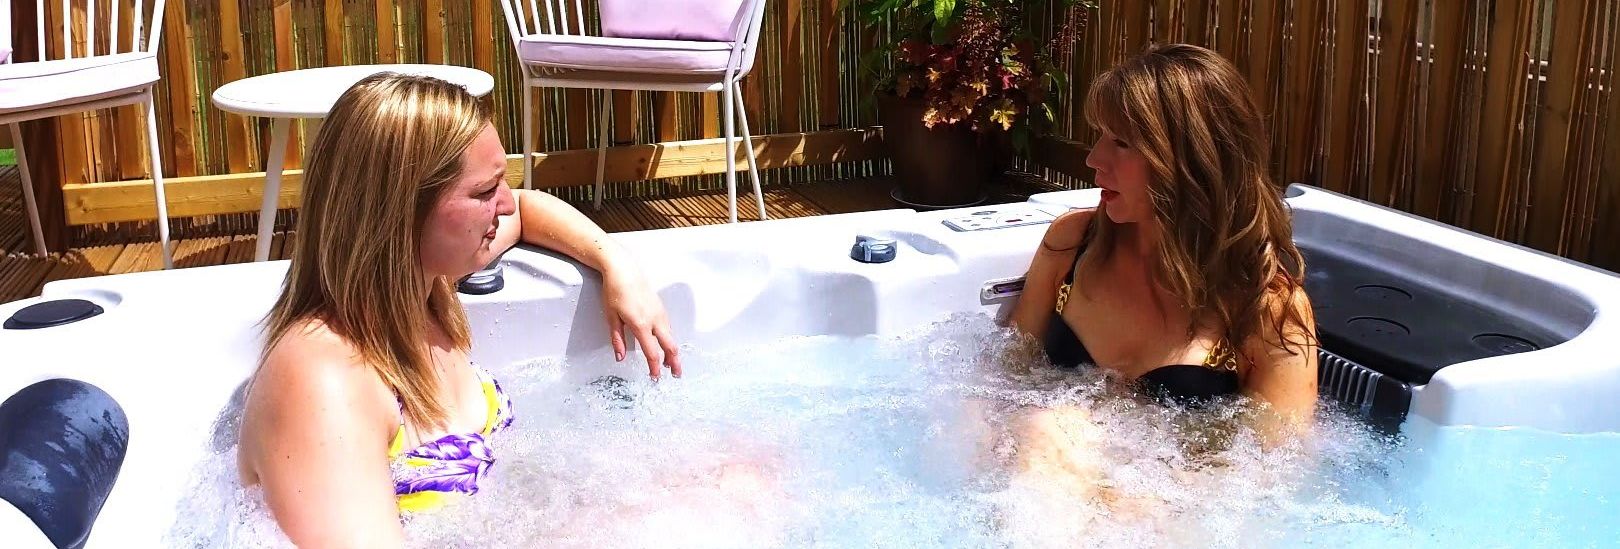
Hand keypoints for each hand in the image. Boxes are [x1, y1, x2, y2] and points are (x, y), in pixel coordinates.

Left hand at [600, 262, 681, 379]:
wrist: (623, 269)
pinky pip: (668, 327)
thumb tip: (619, 357)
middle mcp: (654, 320)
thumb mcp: (611, 317)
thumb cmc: (615, 291)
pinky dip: (669, 339)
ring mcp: (660, 313)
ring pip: (671, 337)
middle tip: (676, 375)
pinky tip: (665, 344)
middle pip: (670, 346)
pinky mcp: (661, 307)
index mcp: (641, 325)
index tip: (655, 377)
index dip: (654, 368)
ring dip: (672, 351)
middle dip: (674, 362)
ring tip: (671, 363)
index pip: (652, 352)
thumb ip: (617, 339)